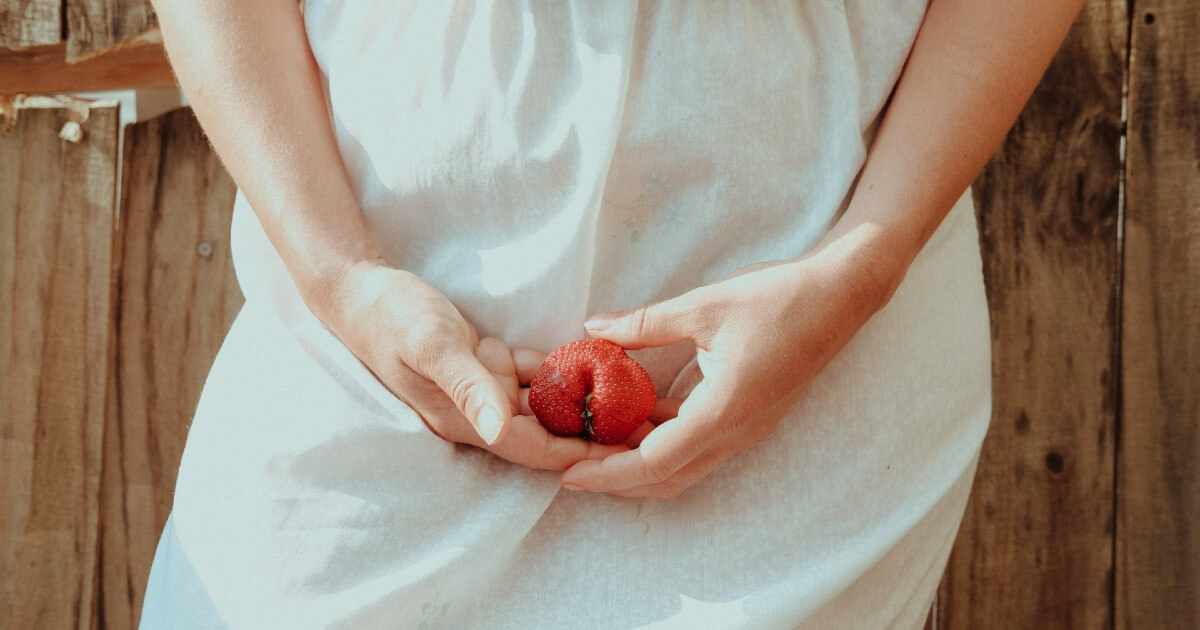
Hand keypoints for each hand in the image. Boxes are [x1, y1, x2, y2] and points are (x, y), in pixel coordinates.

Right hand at [321, 262, 624, 469]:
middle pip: (547, 432)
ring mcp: (483, 387)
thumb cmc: (389, 317)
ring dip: (586, 401)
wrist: (358, 289)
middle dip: (594, 432)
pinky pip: (535, 372)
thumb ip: (467, 386)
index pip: (534, 447)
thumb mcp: (430, 346)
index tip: (627, 454)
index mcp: (465, 417)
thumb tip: (499, 430)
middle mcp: (479, 410)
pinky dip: (564, 368)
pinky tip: (599, 360)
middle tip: (646, 425)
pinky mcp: (485, 362)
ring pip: (546, 402)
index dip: (580, 452)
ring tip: (636, 397)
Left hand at [559, 248, 893, 496]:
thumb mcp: (702, 306)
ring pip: (683, 466)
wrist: (841, 295)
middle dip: (616, 479)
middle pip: (667, 478)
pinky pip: (698, 445)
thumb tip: (592, 328)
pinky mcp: (749, 417)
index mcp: (724, 412)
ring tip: (593, 445)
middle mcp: (737, 433)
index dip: (608, 474)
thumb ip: (643, 324)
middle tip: (570, 467)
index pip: (655, 462)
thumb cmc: (778, 298)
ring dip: (638, 462)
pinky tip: (631, 418)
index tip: (568, 475)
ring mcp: (746, 429)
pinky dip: (661, 441)